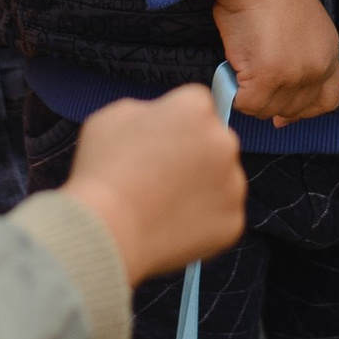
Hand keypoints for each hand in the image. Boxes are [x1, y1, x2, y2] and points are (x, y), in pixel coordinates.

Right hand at [66, 85, 248, 281]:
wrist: (107, 233)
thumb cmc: (104, 171)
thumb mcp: (115, 117)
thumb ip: (148, 110)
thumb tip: (162, 119)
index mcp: (196, 108)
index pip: (196, 105)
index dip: (175, 122)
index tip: (158, 141)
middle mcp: (224, 141)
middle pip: (214, 141)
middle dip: (195, 152)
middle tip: (162, 175)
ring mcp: (232, 183)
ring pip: (222, 179)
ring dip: (203, 186)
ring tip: (164, 204)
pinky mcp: (233, 220)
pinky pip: (221, 214)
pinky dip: (204, 220)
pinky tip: (174, 224)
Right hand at [208, 0, 338, 125]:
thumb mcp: (301, 27)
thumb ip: (299, 58)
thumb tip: (276, 89)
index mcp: (329, 53)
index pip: (329, 100)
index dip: (305, 110)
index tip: (284, 114)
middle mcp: (317, 68)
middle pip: (294, 109)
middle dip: (272, 103)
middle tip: (252, 88)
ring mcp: (294, 75)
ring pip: (267, 110)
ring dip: (250, 95)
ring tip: (241, 67)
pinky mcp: (267, 78)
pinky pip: (246, 104)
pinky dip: (233, 92)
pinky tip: (232, 69)